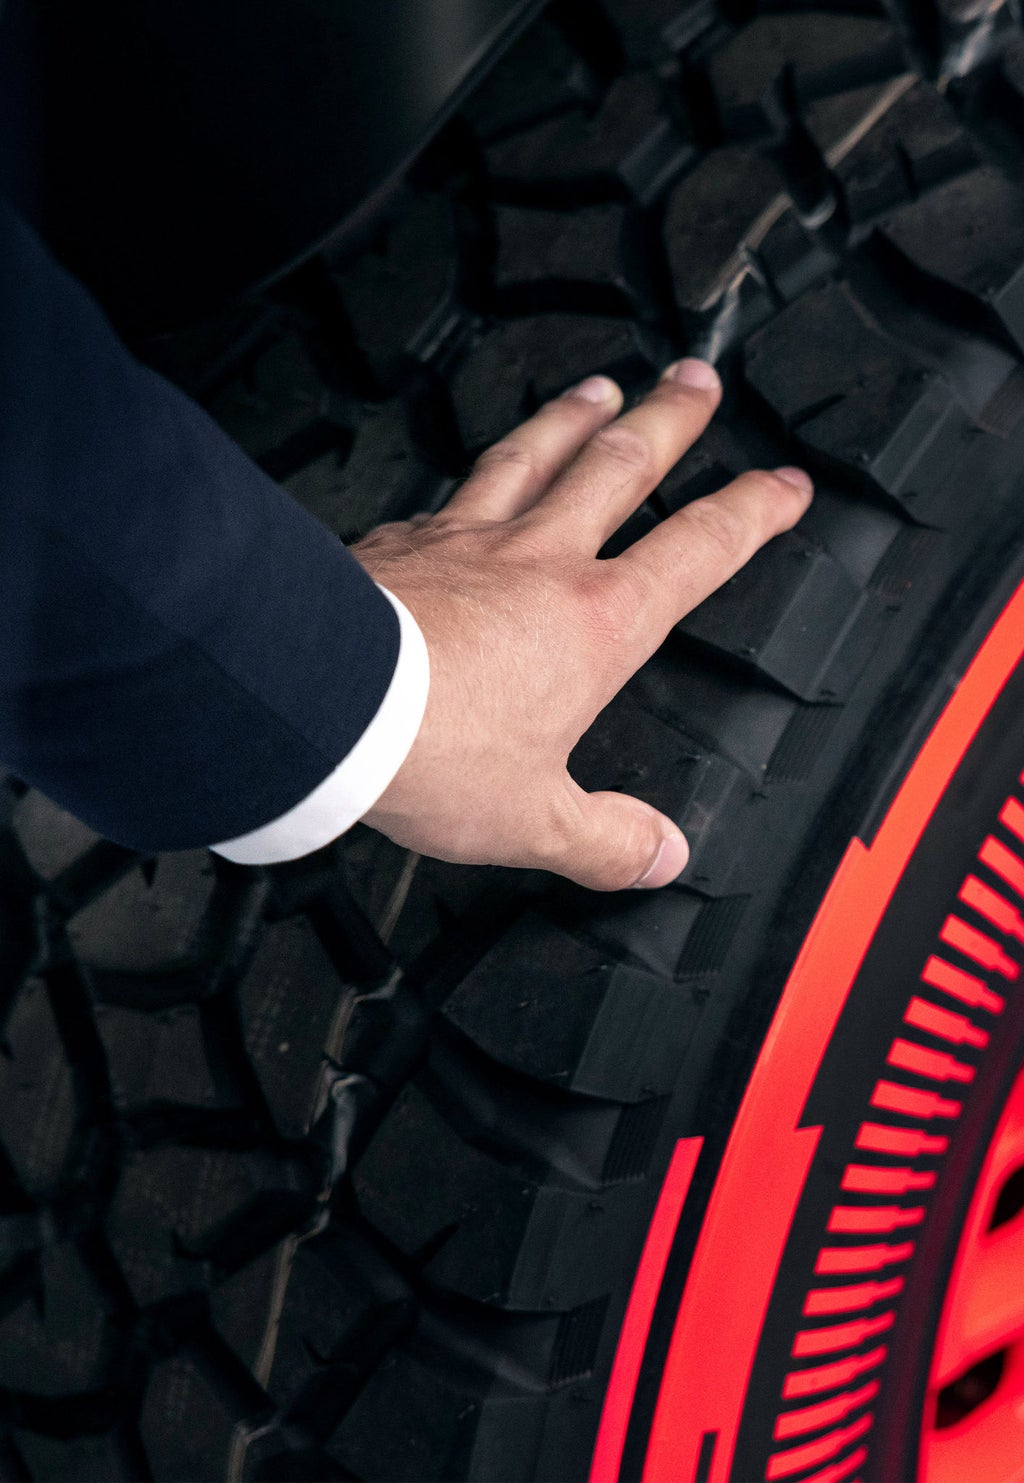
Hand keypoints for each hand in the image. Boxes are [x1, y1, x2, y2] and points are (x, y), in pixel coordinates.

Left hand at [353, 359, 811, 890]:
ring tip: (599, 388)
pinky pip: (446, 494)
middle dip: (669, 420)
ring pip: (534, 456)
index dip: (753, 512)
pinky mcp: (401, 543)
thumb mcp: (534, 820)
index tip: (784, 485)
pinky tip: (467, 475)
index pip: (700, 550)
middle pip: (621, 466)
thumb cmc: (427, 752)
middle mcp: (540, 561)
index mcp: (596, 623)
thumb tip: (656, 853)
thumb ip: (605, 838)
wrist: (324, 703)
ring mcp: (467, 540)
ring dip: (573, 418)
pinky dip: (470, 476)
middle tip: (695, 382)